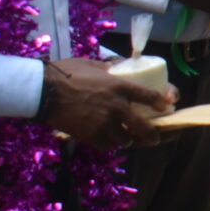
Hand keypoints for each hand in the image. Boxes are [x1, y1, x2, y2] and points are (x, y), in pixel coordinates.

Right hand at [40, 59, 174, 152]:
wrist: (43, 92)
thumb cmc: (65, 74)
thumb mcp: (92, 64)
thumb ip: (108, 68)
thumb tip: (118, 67)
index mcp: (119, 87)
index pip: (148, 96)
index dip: (161, 103)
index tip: (166, 106)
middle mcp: (116, 107)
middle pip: (144, 128)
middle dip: (153, 136)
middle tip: (155, 138)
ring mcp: (104, 124)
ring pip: (126, 140)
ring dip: (128, 139)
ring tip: (127, 138)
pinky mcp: (91, 136)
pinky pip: (107, 145)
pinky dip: (109, 144)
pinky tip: (108, 140)